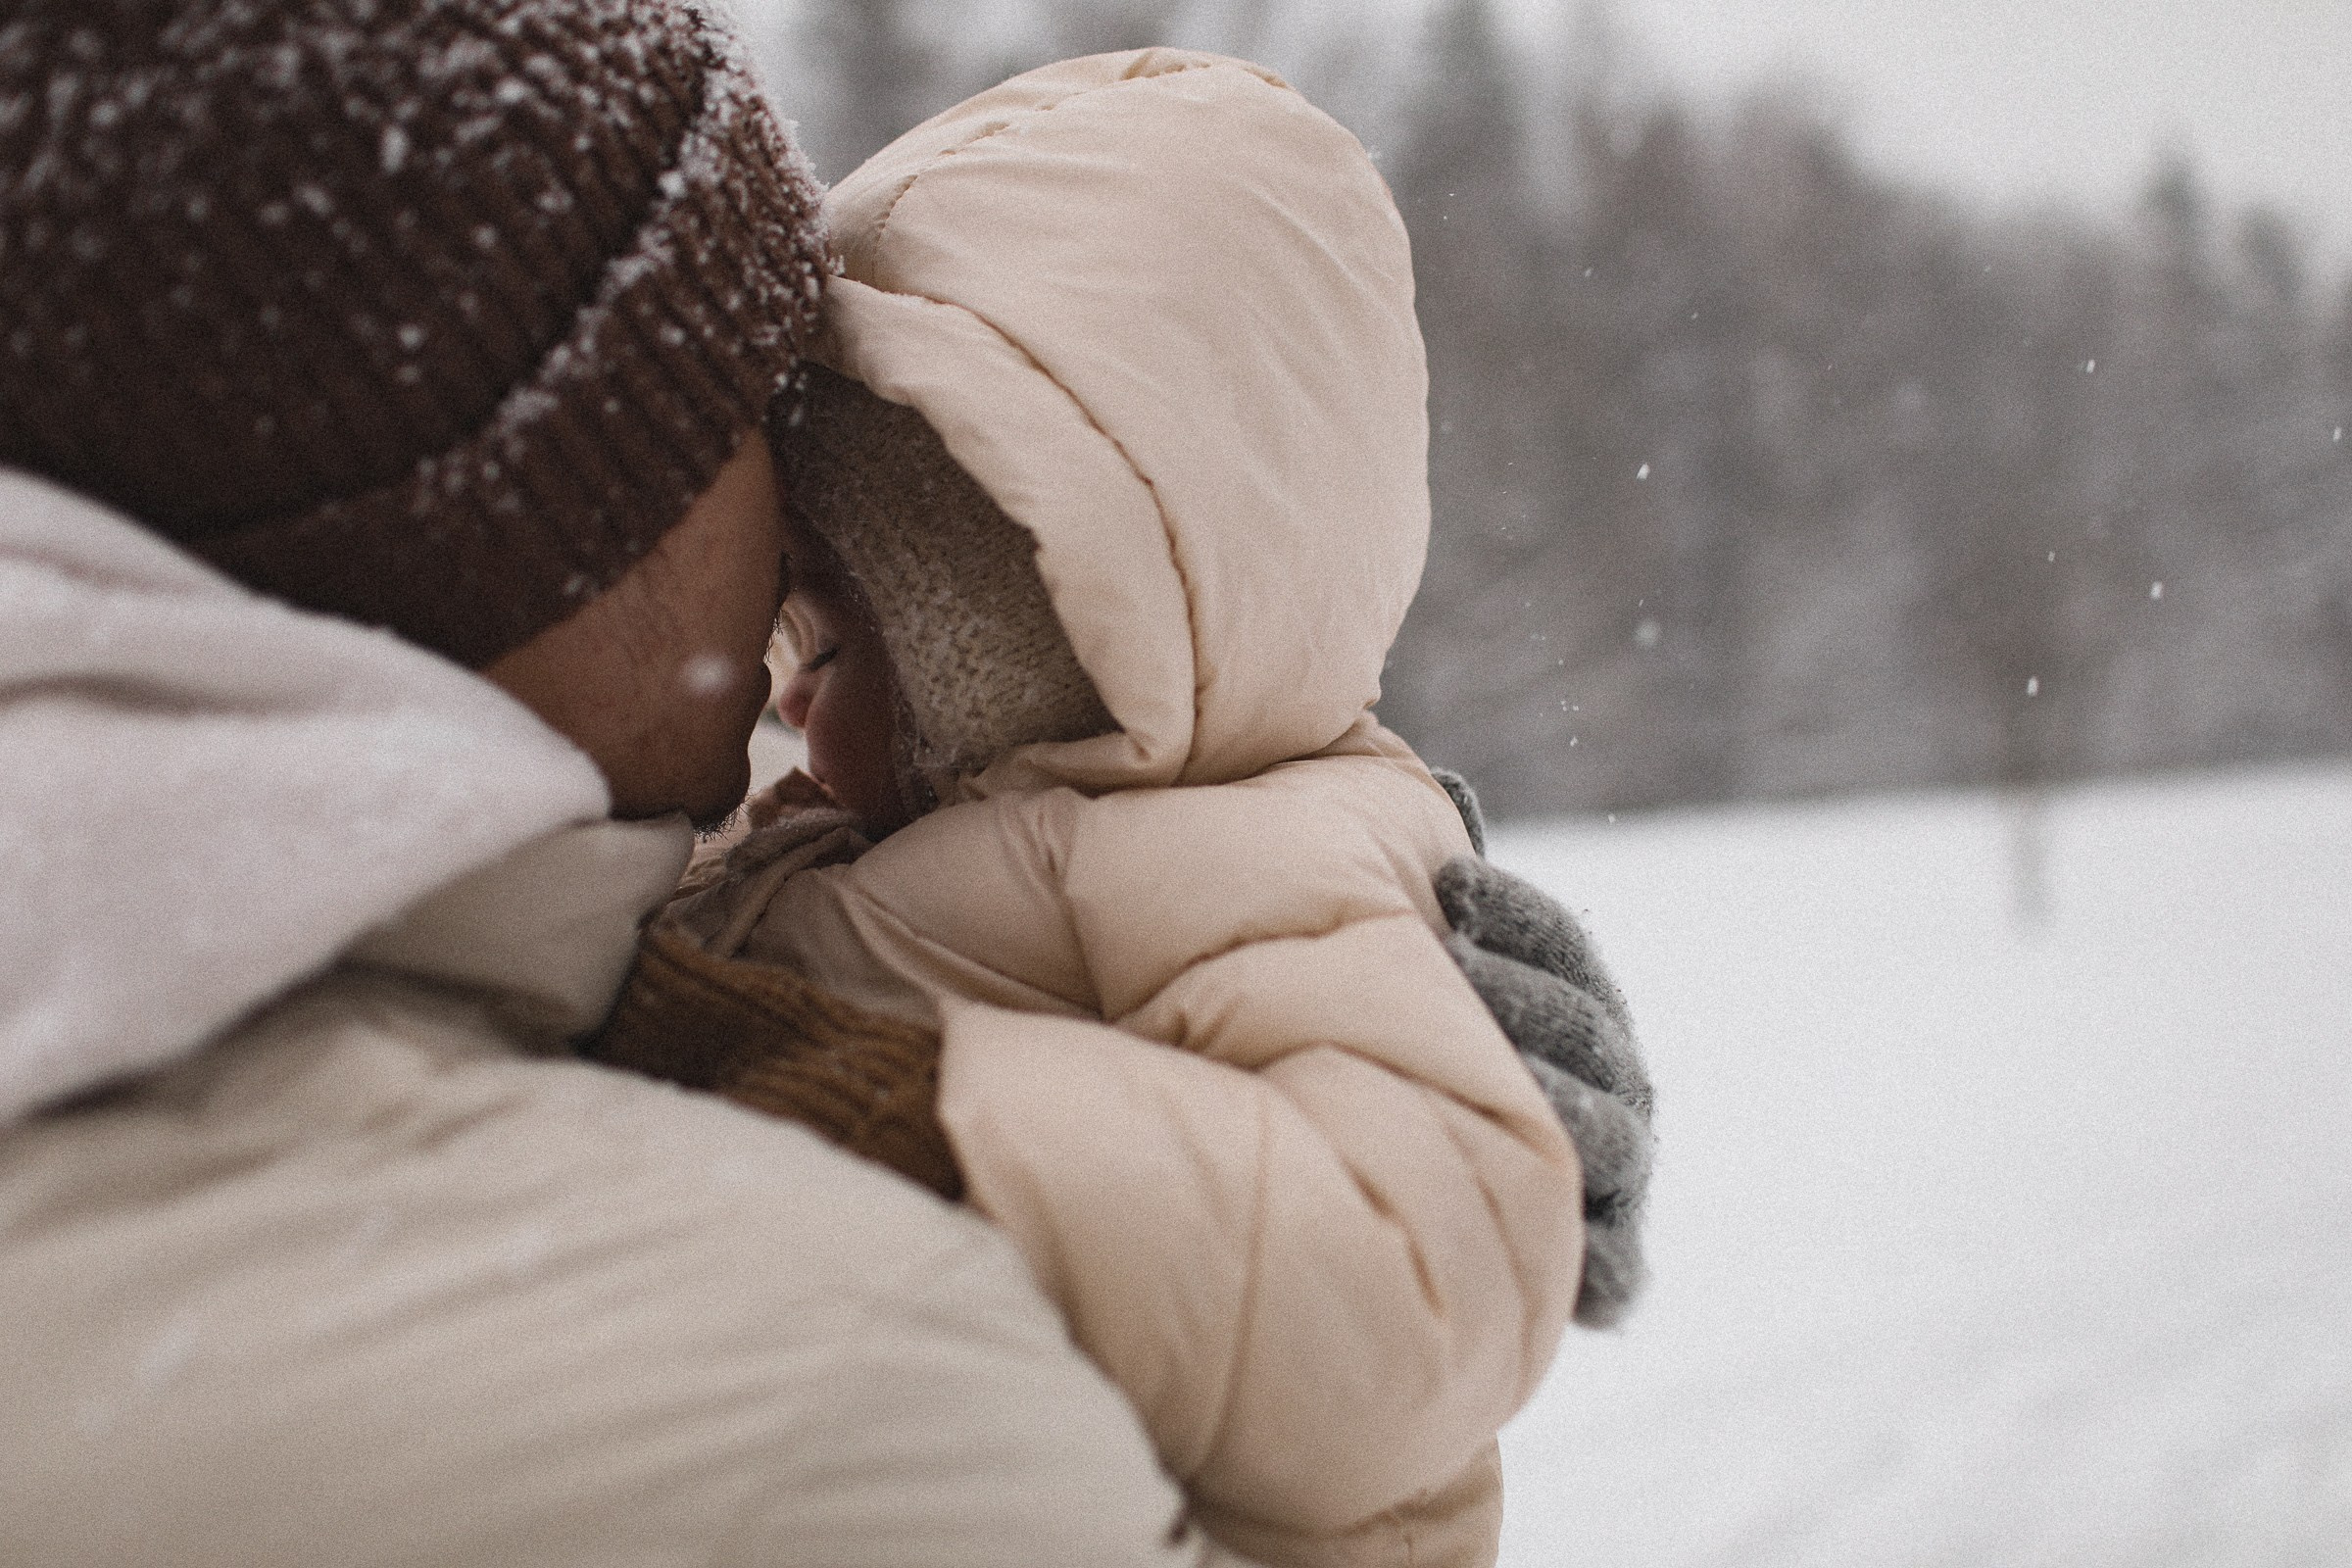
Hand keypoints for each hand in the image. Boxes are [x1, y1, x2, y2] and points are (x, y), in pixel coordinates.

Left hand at [1430, 772, 1652, 1328]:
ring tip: (1503, 1086)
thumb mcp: (1428, 971)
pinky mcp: (1605, 1268)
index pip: (1562, 948)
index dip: (1515, 913)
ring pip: (1605, 1137)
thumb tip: (1447, 787)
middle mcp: (1609, 1086)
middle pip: (1587, 1031)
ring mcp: (1613, 1177)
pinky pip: (1617, 1269)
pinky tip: (1581, 1276)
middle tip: (1449, 966)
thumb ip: (1445, 897)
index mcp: (1574, 1008)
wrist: (1407, 1220)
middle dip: (1521, 996)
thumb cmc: (1419, 1060)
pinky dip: (1604, 1269)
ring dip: (1558, 1110)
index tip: (1448, 882)